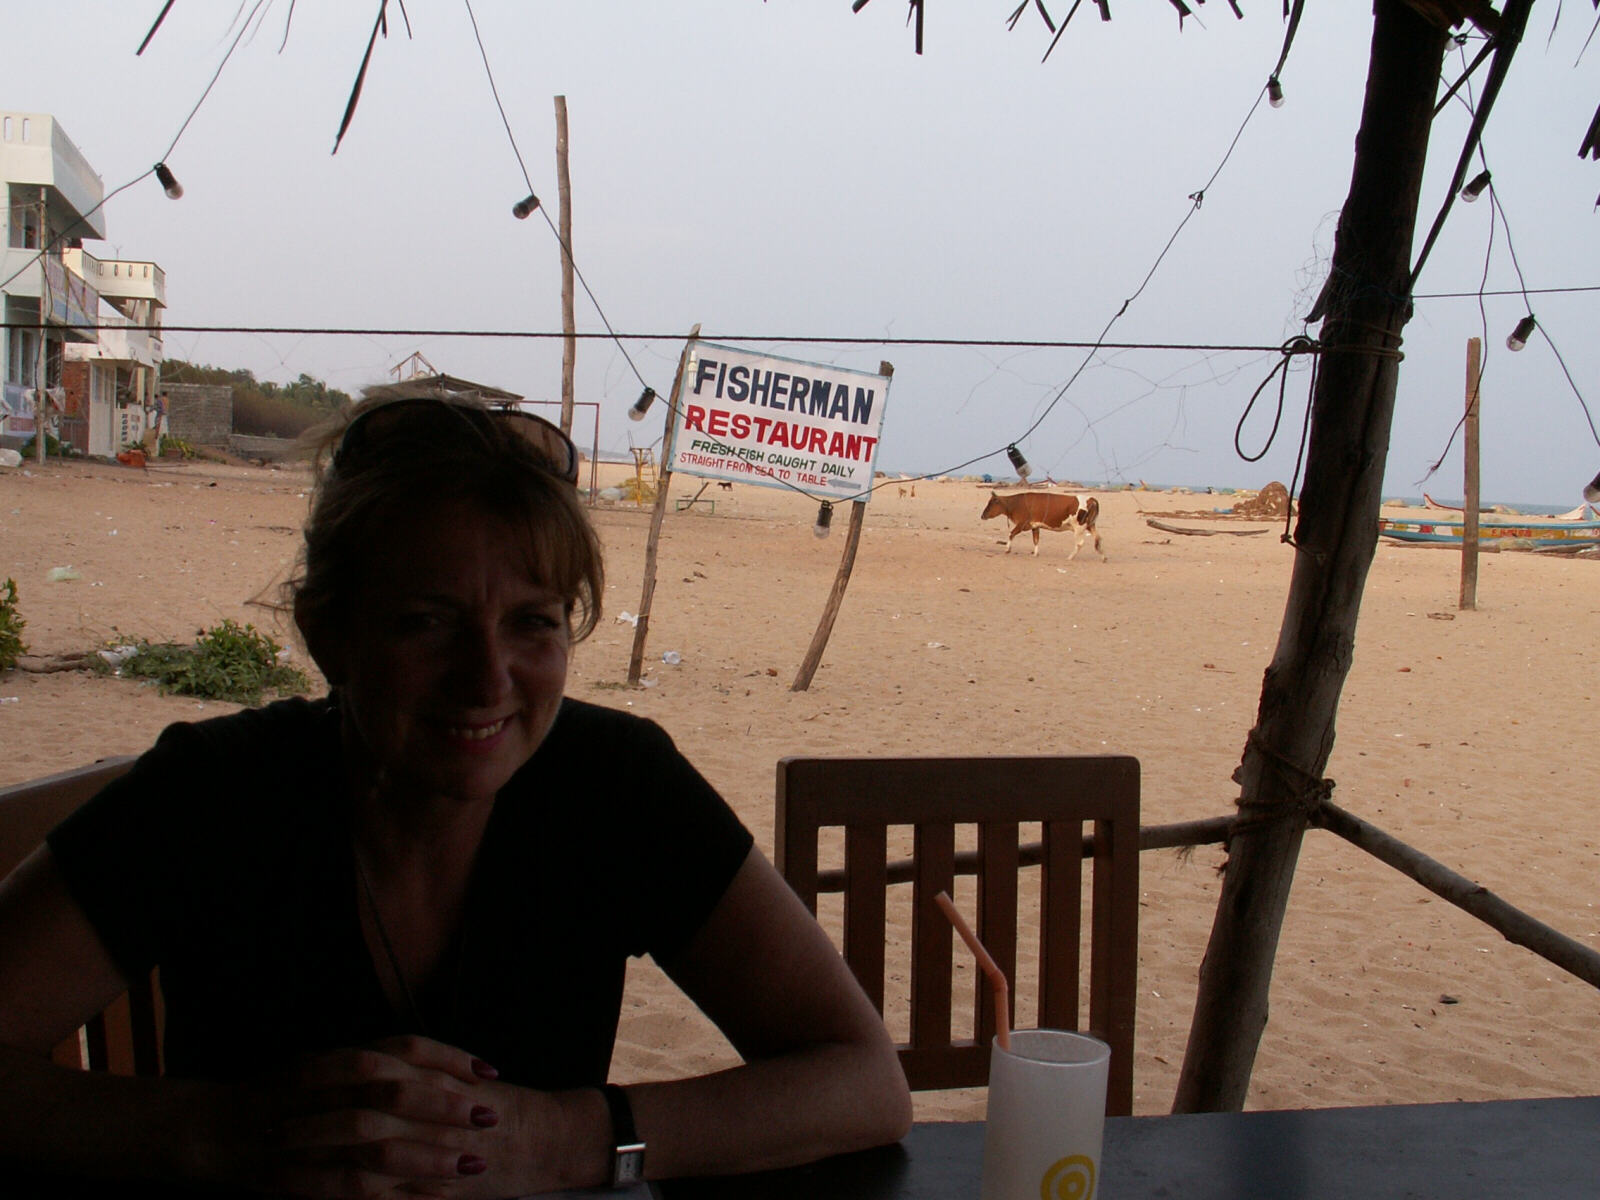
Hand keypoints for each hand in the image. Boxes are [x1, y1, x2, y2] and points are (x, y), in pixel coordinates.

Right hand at [250, 1035, 502, 1197]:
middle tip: (490, 1116)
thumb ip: (369, 1065)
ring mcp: (305, 1135)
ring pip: (372, 1145)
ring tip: (470, 1163)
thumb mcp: (320, 1065)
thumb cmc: (275, 1096)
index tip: (489, 1070)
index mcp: (332, 1060)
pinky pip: (350, 1189)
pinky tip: (433, 1199)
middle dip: (444, 1106)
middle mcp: (319, 1091)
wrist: (205, 1131)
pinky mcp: (294, 1178)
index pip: (400, 1048)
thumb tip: (435, 1068)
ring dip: (427, 1155)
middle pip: (390, 1092)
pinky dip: (394, 1195)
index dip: (448, 1057)